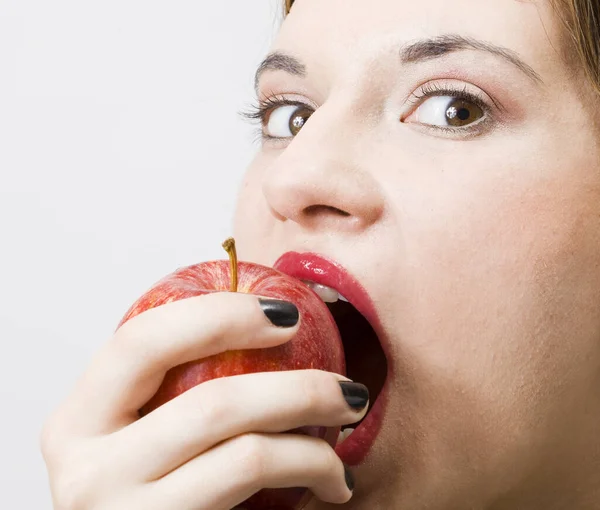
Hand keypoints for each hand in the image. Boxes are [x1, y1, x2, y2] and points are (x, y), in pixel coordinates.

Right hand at [41, 292, 366, 509]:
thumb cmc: (152, 486)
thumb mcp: (139, 434)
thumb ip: (169, 389)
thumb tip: (261, 318)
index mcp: (77, 421)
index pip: (142, 342)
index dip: (218, 315)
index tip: (286, 314)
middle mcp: (86, 472)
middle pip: (211, 403)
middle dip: (299, 389)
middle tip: (348, 389)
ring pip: (247, 454)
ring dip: (316, 441)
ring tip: (348, 437)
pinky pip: (257, 491)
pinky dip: (310, 473)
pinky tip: (333, 480)